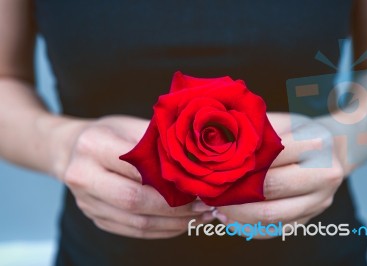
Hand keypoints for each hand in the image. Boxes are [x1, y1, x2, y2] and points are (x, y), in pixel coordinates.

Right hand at [52, 115, 213, 238]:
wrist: (70, 149)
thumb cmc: (107, 133)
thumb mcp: (129, 125)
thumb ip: (157, 140)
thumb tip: (196, 161)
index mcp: (93, 145)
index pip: (136, 167)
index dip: (171, 180)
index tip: (199, 184)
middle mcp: (83, 176)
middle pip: (134, 201)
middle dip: (176, 208)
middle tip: (205, 206)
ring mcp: (87, 202)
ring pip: (136, 222)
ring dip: (174, 223)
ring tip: (201, 217)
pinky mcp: (95, 218)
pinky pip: (132, 231)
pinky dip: (161, 230)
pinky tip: (182, 223)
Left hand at [215, 113, 344, 238]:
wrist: (337, 150)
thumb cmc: (302, 133)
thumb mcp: (285, 122)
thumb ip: (259, 129)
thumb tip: (219, 141)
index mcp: (317, 147)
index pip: (272, 157)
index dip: (240, 163)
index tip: (213, 167)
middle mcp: (324, 176)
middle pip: (271, 188)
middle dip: (235, 192)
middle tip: (209, 191)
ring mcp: (319, 202)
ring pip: (271, 215)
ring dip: (237, 214)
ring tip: (215, 208)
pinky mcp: (309, 219)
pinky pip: (274, 230)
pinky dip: (248, 228)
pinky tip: (229, 219)